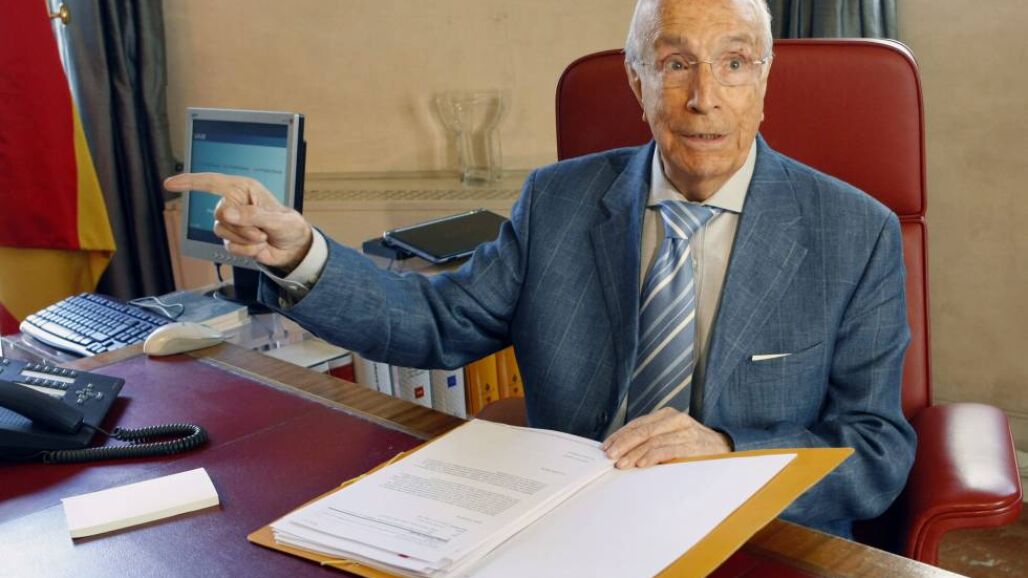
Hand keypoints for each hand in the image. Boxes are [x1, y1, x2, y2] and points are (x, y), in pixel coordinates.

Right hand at [164, 173, 312, 270]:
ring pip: (221, 231)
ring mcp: (232, 222)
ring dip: (244, 239)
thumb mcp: (277, 219)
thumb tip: (226, 214)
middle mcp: (235, 203)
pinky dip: (246, 250)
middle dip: (241, 227)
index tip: (170, 183)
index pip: (212, 182)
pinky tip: (259, 247)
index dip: (190, 182)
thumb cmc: (290, 226)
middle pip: (219, 214)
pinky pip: (229, 246)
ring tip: (262, 238)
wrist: (295, 249)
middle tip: (261, 232)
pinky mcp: (234, 239)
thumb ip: (252, 216)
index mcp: (244, 189)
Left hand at [602, 407, 731, 468]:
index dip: (620, 435)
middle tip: (610, 455)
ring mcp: (684, 431)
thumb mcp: (672, 436)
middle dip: (623, 444)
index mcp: (667, 415)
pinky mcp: (692, 445)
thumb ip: (652, 439)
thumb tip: (622, 450)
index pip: (638, 424)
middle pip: (642, 431)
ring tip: (621, 464)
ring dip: (634, 454)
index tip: (606, 446)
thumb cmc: (694, 444)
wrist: (725, 448)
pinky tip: (641, 464)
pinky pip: (667, 450)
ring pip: (652, 441)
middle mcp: (675, 419)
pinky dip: (651, 457)